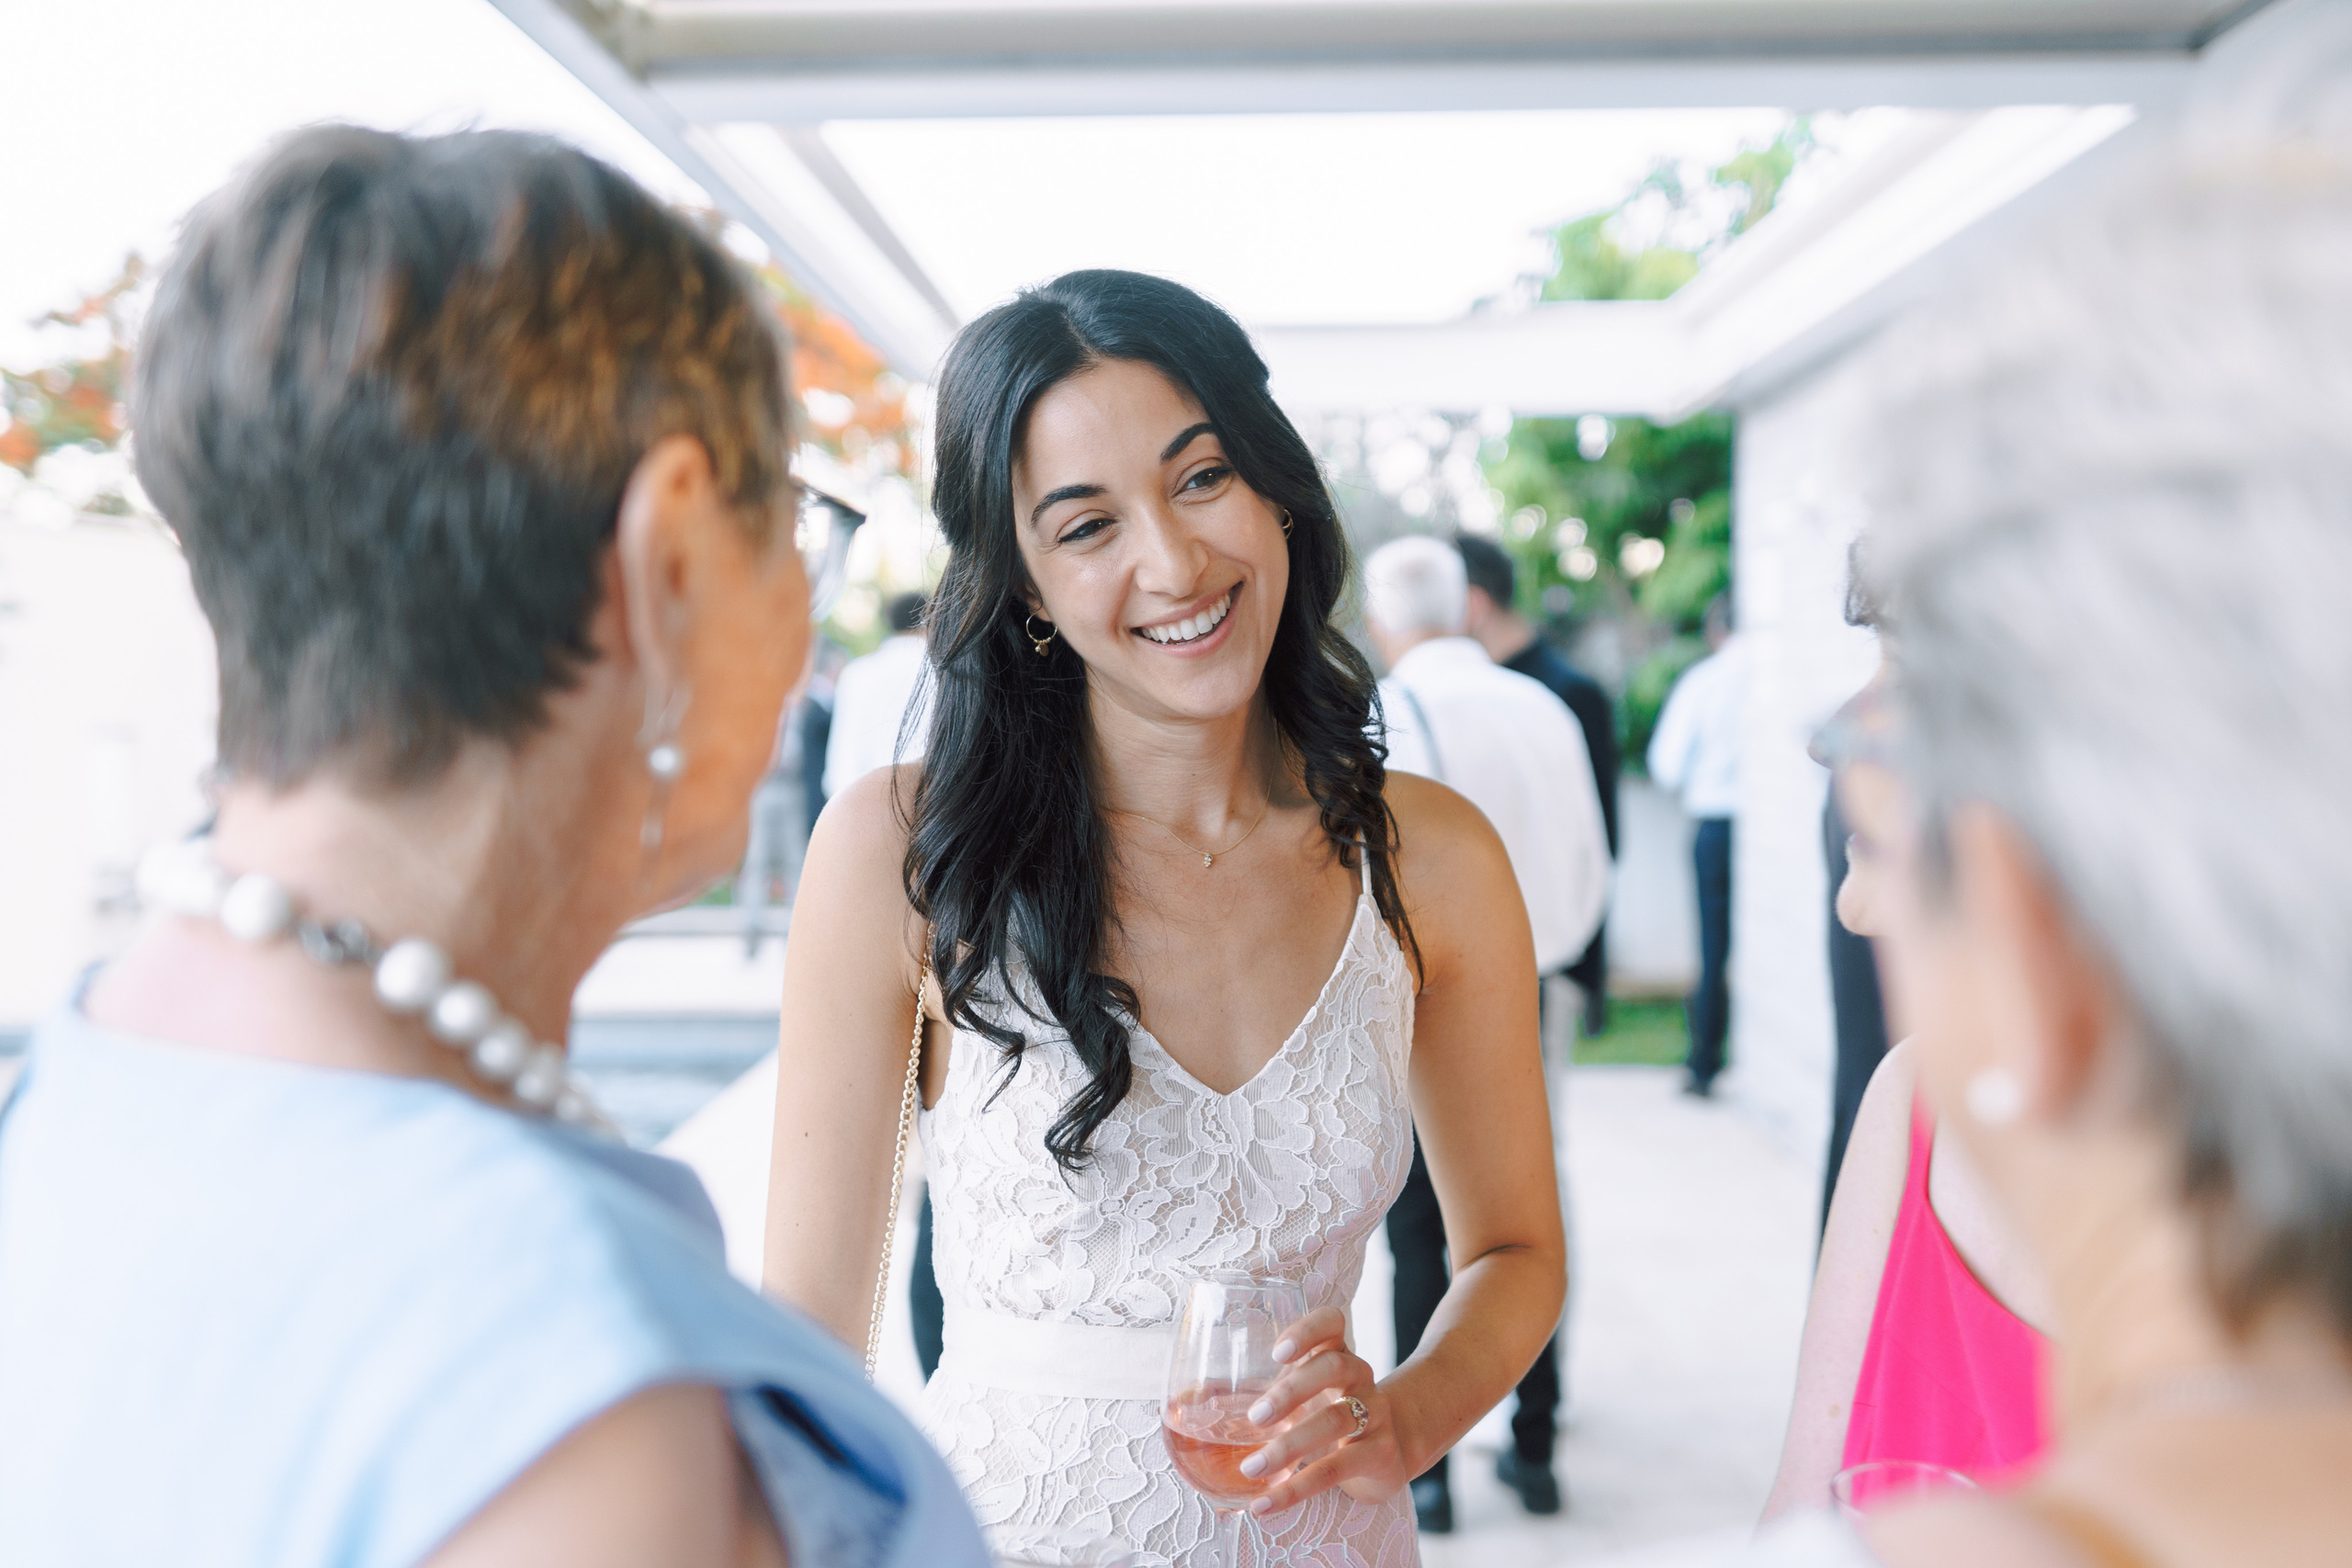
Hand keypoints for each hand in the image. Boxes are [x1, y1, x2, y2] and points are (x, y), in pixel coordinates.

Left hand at [1233, 1307, 1408, 1514]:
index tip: (1277, 1351)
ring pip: (1336, 1420)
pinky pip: (1337, 1469)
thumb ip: (1264, 1393)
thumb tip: (1185, 1406)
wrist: (1390, 1452)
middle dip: (1292, 1389)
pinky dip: (1296, 1489)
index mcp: (1338, 1356)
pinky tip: (1264, 1503)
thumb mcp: (1306, 1397)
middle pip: (1336, 1367)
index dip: (1307, 1330)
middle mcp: (1361, 1379)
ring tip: (1252, 1467)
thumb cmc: (1330, 1415)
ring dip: (1289, 1446)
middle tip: (1255, 1415)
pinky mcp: (1379, 1454)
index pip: (1332, 1323)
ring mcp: (1375, 1415)